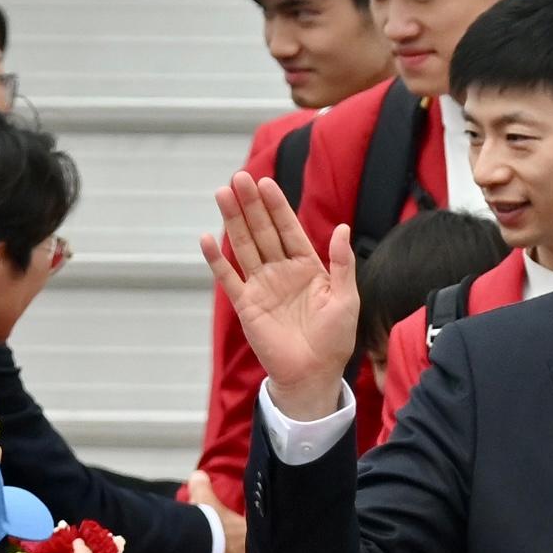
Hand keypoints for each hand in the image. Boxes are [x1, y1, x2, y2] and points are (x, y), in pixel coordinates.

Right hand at [199, 172, 358, 420]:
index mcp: (307, 266)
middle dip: (250, 205)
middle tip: (239, 177)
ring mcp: (261, 286)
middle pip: (262, 231)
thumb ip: (343, 263)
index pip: (288, 228)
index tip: (266, 182)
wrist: (313, 375)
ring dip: (232, 221)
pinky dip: (216, 260)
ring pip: (244, 246)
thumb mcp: (346, 298)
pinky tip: (206, 239)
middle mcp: (281, 271)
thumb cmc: (334, 340)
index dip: (277, 206)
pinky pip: (228, 279)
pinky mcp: (246, 306)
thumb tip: (342, 228)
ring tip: (221, 193)